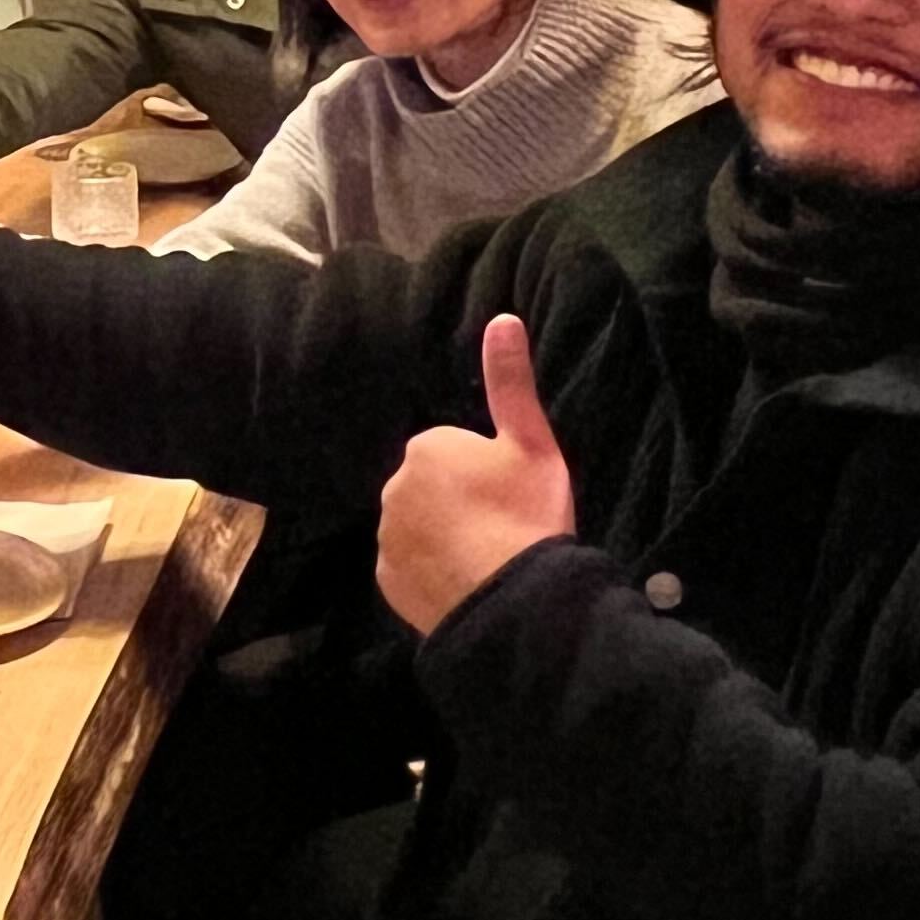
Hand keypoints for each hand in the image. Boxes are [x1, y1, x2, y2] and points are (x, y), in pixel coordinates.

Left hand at [377, 316, 576, 635]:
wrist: (514, 602)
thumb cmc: (527, 514)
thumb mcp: (532, 443)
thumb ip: (511, 381)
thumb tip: (503, 317)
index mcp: (426, 447)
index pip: (453, 452)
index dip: (487, 474)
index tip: (511, 496)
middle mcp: (394, 486)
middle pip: (432, 488)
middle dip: (460, 503)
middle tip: (502, 527)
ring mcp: (387, 536)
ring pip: (418, 527)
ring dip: (444, 537)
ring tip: (487, 558)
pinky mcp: (386, 580)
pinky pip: (410, 566)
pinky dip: (431, 572)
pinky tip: (466, 582)